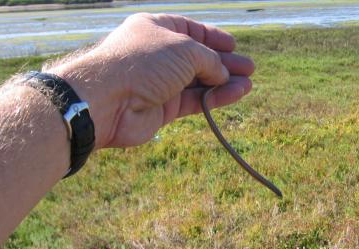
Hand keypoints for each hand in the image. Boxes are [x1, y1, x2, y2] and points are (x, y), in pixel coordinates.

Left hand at [47, 13, 254, 149]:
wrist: (109, 100)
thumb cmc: (144, 62)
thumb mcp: (185, 48)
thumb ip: (209, 59)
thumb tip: (224, 72)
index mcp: (156, 29)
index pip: (189, 30)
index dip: (212, 37)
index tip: (233, 44)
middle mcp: (157, 56)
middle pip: (197, 58)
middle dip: (224, 62)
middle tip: (249, 68)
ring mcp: (160, 84)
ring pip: (198, 82)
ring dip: (224, 83)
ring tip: (248, 84)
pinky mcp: (162, 110)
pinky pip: (194, 101)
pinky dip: (215, 98)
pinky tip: (236, 94)